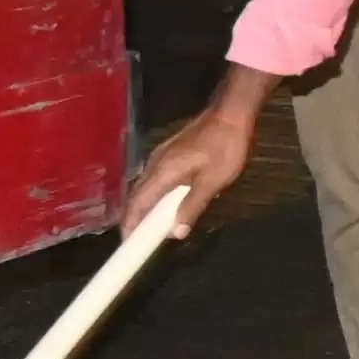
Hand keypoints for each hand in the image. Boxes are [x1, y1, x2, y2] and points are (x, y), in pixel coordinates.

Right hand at [124, 104, 254, 238]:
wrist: (231, 114)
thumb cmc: (224, 147)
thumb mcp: (212, 182)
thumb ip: (192, 207)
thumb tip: (176, 233)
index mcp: (161, 173)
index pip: (136, 204)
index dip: (129, 225)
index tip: (128, 244)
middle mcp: (154, 164)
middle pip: (138, 197)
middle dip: (137, 220)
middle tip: (143, 242)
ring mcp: (161, 157)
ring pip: (147, 188)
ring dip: (148, 208)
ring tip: (156, 228)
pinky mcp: (171, 154)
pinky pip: (157, 180)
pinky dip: (158, 196)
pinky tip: (171, 204)